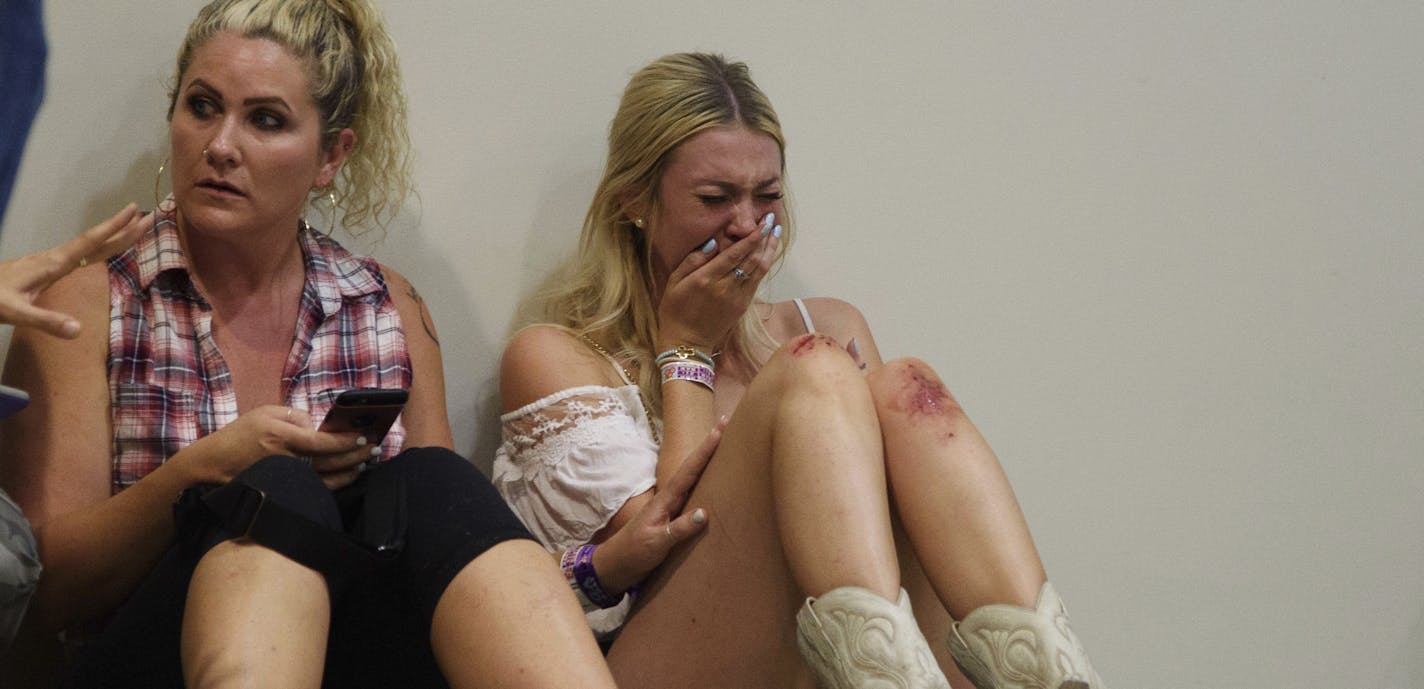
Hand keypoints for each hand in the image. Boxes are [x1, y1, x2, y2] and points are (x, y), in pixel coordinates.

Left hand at [0, 203, 152, 336]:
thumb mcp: (15, 312)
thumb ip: (46, 321)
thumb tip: (79, 330)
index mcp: (53, 264)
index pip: (91, 243)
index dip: (115, 229)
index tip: (136, 214)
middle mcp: (55, 258)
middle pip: (96, 240)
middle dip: (123, 228)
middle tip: (149, 216)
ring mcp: (50, 261)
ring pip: (89, 244)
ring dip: (113, 235)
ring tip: (133, 227)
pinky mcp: (46, 268)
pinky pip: (81, 253)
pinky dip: (99, 246)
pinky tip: (102, 249)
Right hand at [177, 405, 372, 488]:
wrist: (214, 463)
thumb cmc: (241, 434)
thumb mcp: (265, 413)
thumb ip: (296, 416)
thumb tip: (319, 425)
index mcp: (281, 437)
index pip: (322, 442)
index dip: (346, 441)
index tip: (364, 435)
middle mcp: (286, 459)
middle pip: (330, 461)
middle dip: (357, 454)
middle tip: (376, 446)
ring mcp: (287, 477)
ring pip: (328, 478)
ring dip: (351, 470)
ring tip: (367, 460)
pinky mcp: (286, 489)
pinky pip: (318, 489)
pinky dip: (338, 483)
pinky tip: (350, 475)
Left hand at [592, 417, 725, 595]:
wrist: (612, 568)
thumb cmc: (632, 554)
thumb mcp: (655, 543)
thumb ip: (678, 529)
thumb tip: (705, 512)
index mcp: (665, 501)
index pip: (690, 470)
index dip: (706, 450)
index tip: (720, 429)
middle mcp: (669, 500)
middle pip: (693, 468)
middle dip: (709, 447)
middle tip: (725, 424)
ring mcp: (670, 509)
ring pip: (693, 481)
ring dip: (707, 464)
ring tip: (724, 447)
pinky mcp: (671, 521)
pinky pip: (692, 498)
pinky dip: (704, 487)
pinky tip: (712, 486)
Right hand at [656, 213, 780, 350]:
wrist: (687, 343)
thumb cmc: (675, 311)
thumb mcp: (674, 283)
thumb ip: (692, 260)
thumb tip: (712, 242)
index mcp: (707, 279)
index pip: (735, 253)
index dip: (751, 237)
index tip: (761, 222)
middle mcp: (725, 287)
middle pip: (752, 259)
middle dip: (764, 238)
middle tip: (770, 219)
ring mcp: (737, 298)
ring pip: (759, 270)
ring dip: (769, 250)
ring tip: (775, 232)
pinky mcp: (742, 306)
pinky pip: (757, 281)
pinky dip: (764, 265)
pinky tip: (767, 253)